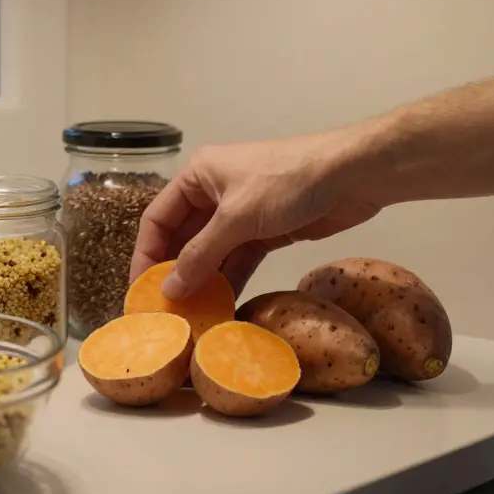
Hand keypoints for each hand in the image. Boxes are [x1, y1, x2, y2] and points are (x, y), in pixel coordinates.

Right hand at [130, 131, 383, 298]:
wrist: (352, 176)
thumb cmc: (288, 182)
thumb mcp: (236, 218)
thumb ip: (200, 255)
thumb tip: (169, 290)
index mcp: (198, 176)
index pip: (157, 219)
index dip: (146, 255)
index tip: (140, 291)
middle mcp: (214, 193)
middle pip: (182, 238)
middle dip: (174, 273)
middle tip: (165, 312)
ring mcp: (241, 214)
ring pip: (211, 254)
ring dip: (202, 282)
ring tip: (190, 317)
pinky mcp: (266, 232)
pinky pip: (237, 262)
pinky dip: (229, 282)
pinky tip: (221, 308)